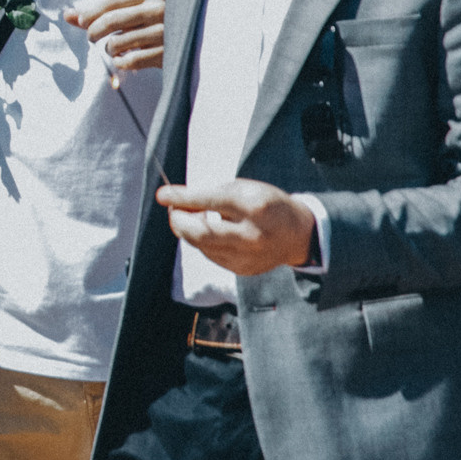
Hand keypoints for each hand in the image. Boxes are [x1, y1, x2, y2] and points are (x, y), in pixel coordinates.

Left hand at [64, 0, 165, 71]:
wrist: (191, 41)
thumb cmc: (150, 23)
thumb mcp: (130, 12)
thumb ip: (99, 14)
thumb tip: (66, 15)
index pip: (111, 1)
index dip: (90, 13)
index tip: (81, 22)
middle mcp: (159, 9)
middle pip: (112, 20)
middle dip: (93, 32)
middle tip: (91, 37)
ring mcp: (165, 32)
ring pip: (118, 43)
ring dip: (108, 49)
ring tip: (114, 48)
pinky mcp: (167, 54)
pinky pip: (129, 61)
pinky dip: (120, 62)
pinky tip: (123, 59)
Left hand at [158, 178, 315, 275]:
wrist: (298, 235)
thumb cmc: (267, 205)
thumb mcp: (244, 189)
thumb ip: (211, 193)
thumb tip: (176, 200)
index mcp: (254, 208)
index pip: (210, 202)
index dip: (183, 198)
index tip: (162, 194)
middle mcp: (251, 236)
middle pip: (200, 233)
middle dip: (179, 220)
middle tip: (174, 210)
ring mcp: (247, 257)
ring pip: (201, 245)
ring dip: (189, 230)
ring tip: (194, 217)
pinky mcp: (242, 270)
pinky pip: (210, 255)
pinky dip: (202, 242)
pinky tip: (210, 231)